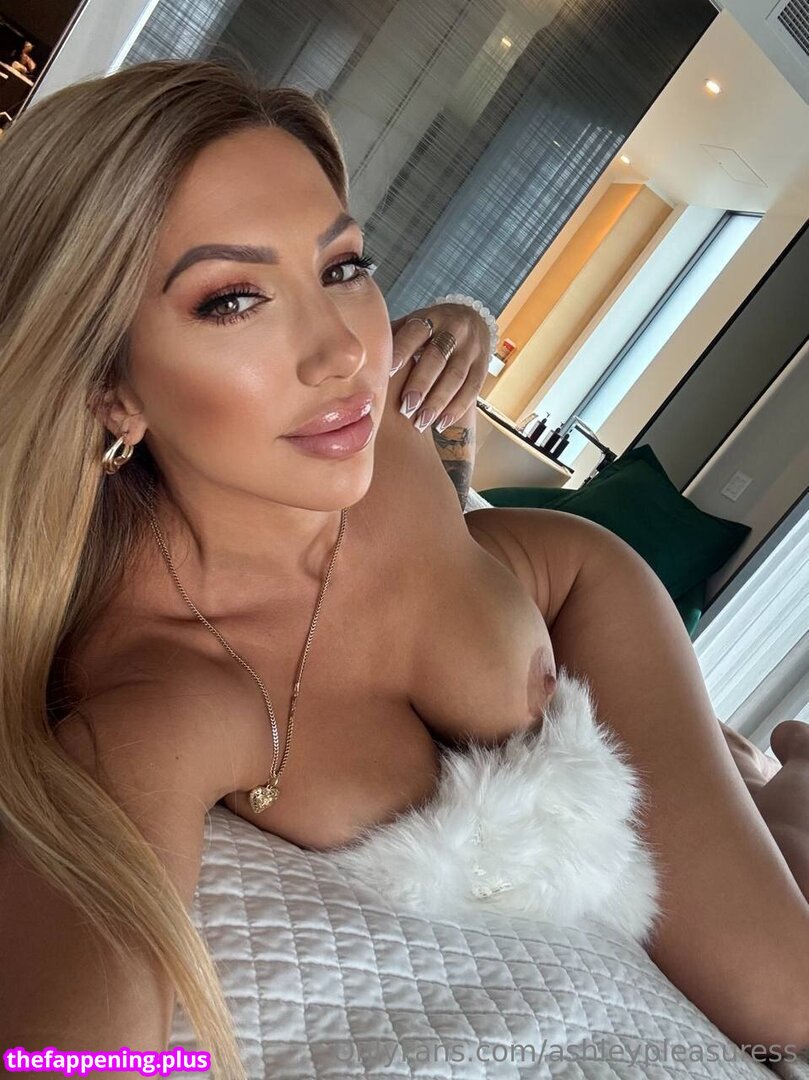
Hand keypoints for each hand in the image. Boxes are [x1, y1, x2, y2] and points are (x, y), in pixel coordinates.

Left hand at [390, 302, 491, 433]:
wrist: (471, 319)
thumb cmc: (430, 328)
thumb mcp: (413, 323)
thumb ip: (393, 337)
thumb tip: (366, 360)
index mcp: (431, 317)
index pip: (415, 333)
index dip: (402, 351)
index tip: (388, 371)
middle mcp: (454, 329)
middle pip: (437, 357)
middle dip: (421, 384)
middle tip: (405, 407)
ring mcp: (472, 348)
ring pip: (456, 376)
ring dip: (438, 402)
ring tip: (420, 423)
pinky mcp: (483, 366)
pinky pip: (472, 389)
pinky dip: (456, 408)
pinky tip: (440, 423)